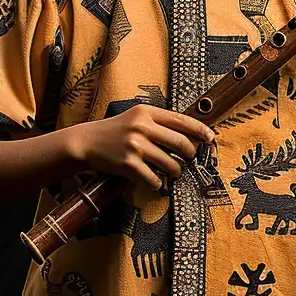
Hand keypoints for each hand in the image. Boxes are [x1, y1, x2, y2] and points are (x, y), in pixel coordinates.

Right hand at [69, 106, 213, 189]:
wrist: (85, 142)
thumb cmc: (115, 131)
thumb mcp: (135, 118)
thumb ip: (159, 123)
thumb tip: (191, 136)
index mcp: (145, 112)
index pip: (181, 120)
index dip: (200, 130)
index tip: (210, 138)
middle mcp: (142, 127)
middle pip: (182, 144)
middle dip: (191, 154)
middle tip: (190, 158)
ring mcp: (136, 146)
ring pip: (172, 164)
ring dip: (176, 171)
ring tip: (173, 171)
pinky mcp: (129, 165)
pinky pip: (156, 179)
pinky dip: (158, 183)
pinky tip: (154, 180)